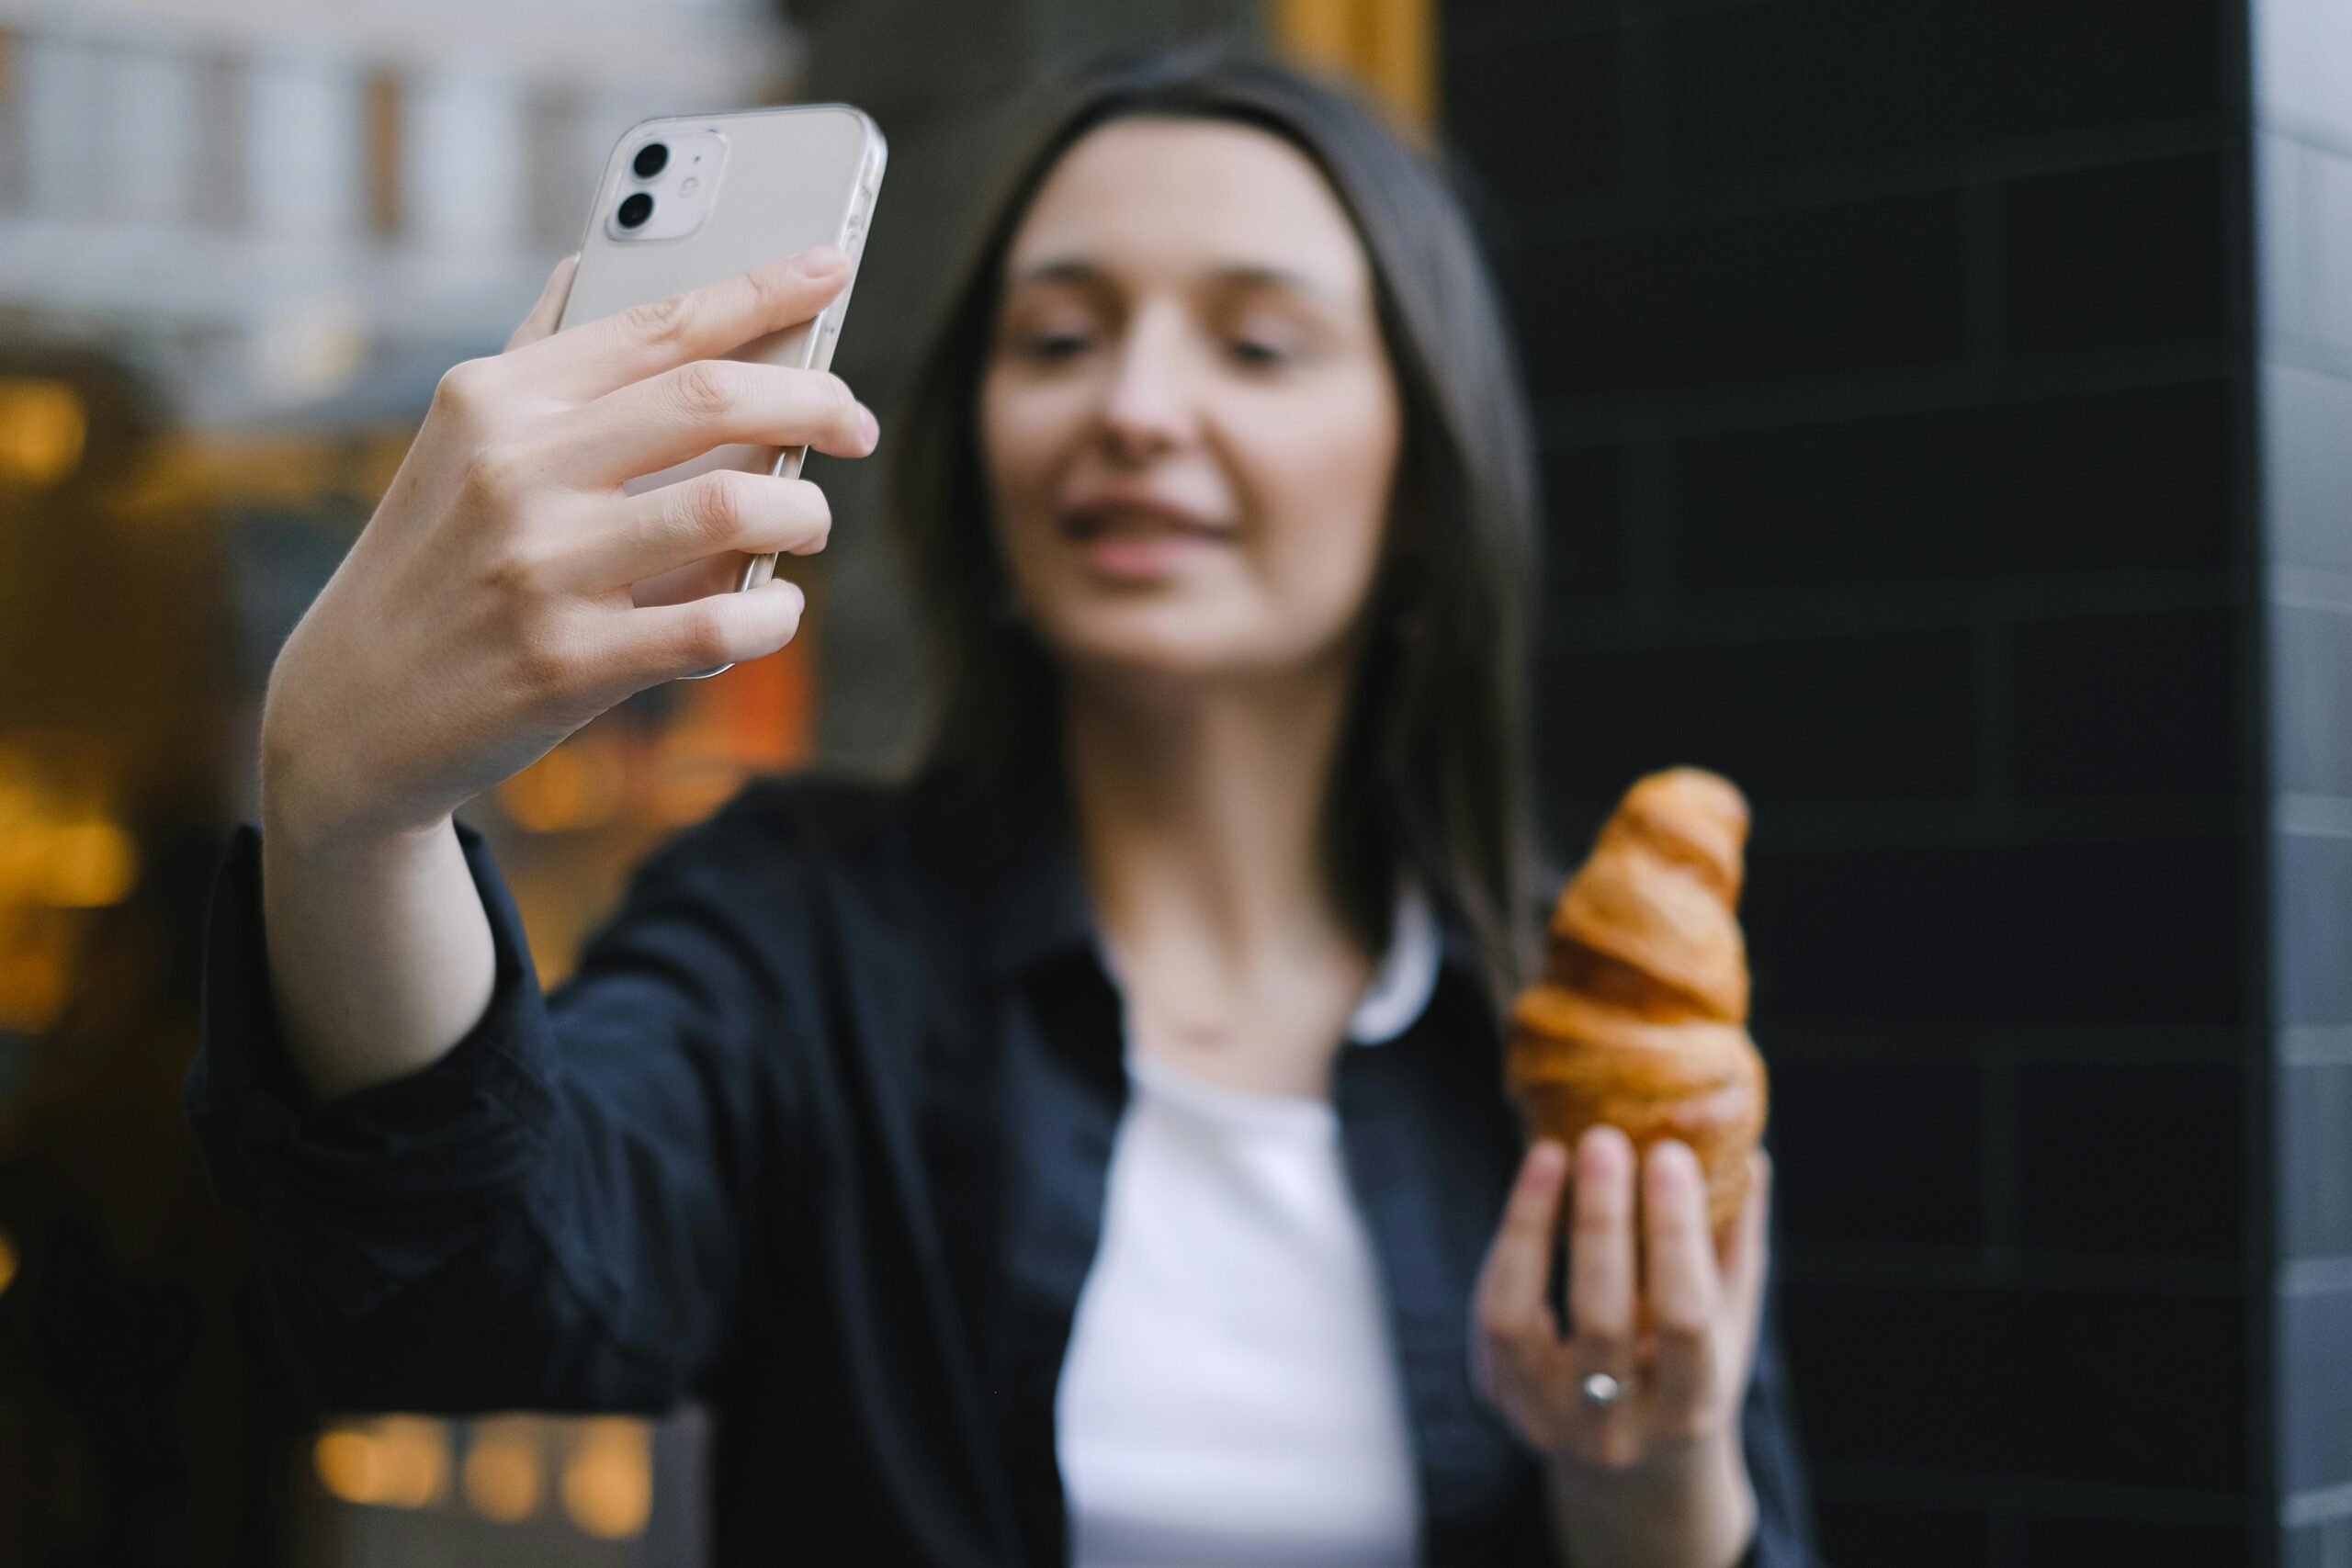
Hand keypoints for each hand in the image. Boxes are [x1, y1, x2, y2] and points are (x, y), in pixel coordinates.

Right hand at [259, 246, 879, 851]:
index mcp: (498, 398)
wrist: (352, 709)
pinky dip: (772, 615)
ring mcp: (539, 567)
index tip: (835, 265)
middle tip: (857, 423)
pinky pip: (715, 627)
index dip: (763, 289)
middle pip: (712, 400)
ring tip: (809, 522)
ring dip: (803, 512)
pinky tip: (777, 610)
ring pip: (731, 510)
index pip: (658, 322)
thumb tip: (589, 261)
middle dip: (815, 401)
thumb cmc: (432, 561)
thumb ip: (535, 359)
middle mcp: (516, 469)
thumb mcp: (457, 445)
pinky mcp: (565, 663)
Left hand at [1472, 1127, 1770, 1567]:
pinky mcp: (1500, 1399)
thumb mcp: (1731, 1324)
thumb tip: (1746, 1150)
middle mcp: (1614, 1427)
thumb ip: (1735, 1243)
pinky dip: (1509, 1249)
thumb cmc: (1693, 1372)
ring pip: (1519, 1321)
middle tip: (1603, 1138)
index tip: (1670, 1156)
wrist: (1635, 1474)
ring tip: (1549, 1151)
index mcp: (1689, 1409)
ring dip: (1531, 1227)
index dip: (1675, 1236)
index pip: (1684, 1319)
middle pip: (1599, 1319)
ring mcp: (1546, 1419)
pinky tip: (1533, 1191)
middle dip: (1601, 1222)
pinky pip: (1492, 1318)